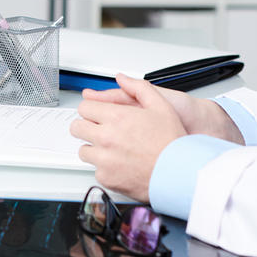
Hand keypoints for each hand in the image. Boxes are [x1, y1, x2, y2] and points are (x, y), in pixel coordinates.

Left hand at [70, 74, 187, 202]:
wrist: (179, 173)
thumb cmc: (172, 143)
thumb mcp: (161, 106)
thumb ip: (138, 88)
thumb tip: (122, 79)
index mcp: (116, 117)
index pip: (84, 108)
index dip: (91, 110)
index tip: (97, 114)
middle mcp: (106, 137)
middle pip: (77, 127)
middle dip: (87, 127)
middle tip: (100, 130)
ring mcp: (104, 159)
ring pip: (83, 150)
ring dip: (94, 148)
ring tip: (112, 149)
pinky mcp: (106, 177)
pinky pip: (95, 170)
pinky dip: (105, 168)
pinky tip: (120, 164)